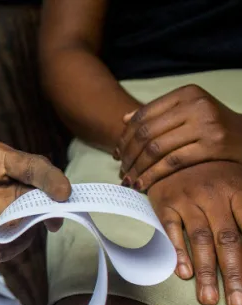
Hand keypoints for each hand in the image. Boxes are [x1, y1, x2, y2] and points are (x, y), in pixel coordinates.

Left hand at [117, 84, 241, 189]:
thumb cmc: (215, 128)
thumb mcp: (191, 112)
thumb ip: (160, 114)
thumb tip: (124, 120)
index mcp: (186, 93)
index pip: (143, 115)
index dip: (125, 137)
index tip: (116, 153)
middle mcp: (196, 105)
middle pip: (146, 133)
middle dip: (128, 155)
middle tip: (121, 170)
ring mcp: (206, 124)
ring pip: (155, 149)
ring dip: (137, 168)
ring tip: (129, 180)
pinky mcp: (213, 145)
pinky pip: (172, 163)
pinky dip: (152, 175)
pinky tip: (143, 185)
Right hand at [146, 161, 241, 304]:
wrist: (173, 149)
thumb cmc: (214, 172)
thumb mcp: (239, 185)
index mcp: (239, 190)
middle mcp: (215, 195)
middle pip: (228, 240)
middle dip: (235, 275)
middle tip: (238, 304)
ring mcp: (188, 199)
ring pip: (200, 240)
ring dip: (206, 273)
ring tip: (209, 300)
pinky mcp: (165, 202)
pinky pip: (171, 230)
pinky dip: (178, 252)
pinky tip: (183, 274)